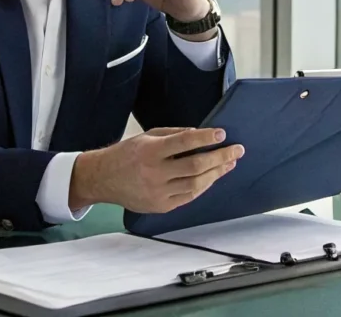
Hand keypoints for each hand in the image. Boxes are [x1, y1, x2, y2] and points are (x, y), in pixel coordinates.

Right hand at [69, 127, 245, 213]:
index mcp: (150, 151)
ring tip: (230, 163)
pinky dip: (203, 186)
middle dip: (220, 157)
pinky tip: (213, 177)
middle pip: (195, 166)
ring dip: (217, 173)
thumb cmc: (127, 153)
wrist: (102, 179)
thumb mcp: (148, 136)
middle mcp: (154, 173)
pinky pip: (188, 197)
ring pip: (196, 184)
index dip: (205, 138)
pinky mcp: (160, 206)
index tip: (222, 134)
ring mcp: (157, 192)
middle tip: (237, 150)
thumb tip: (202, 134)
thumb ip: (175, 134)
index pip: (184, 142)